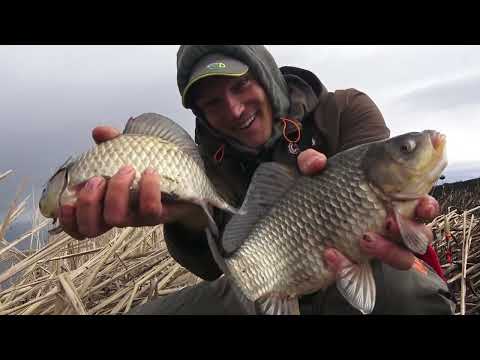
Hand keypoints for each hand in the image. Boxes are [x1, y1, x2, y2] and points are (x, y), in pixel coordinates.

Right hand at [59, 126, 206, 239]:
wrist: (184, 183)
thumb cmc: (147, 171)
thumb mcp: (127, 154)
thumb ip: (111, 143)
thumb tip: (99, 131)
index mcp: (103, 206)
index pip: (79, 226)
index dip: (68, 220)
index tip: (67, 202)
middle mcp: (118, 217)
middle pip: (92, 227)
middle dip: (89, 202)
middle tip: (99, 178)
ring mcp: (137, 219)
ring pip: (118, 219)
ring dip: (116, 192)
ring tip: (127, 169)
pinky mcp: (159, 215)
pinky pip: (150, 210)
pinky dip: (148, 189)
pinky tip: (150, 171)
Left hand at [296, 149, 439, 271]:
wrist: (297, 226)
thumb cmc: (316, 194)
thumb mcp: (312, 174)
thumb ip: (312, 162)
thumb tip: (318, 162)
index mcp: (389, 199)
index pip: (420, 204)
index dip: (426, 206)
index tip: (420, 203)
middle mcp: (390, 225)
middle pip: (420, 234)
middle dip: (415, 230)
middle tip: (392, 222)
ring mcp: (376, 249)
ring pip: (403, 258)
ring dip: (388, 250)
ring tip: (363, 238)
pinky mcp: (358, 268)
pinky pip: (363, 276)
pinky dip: (347, 267)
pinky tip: (330, 254)